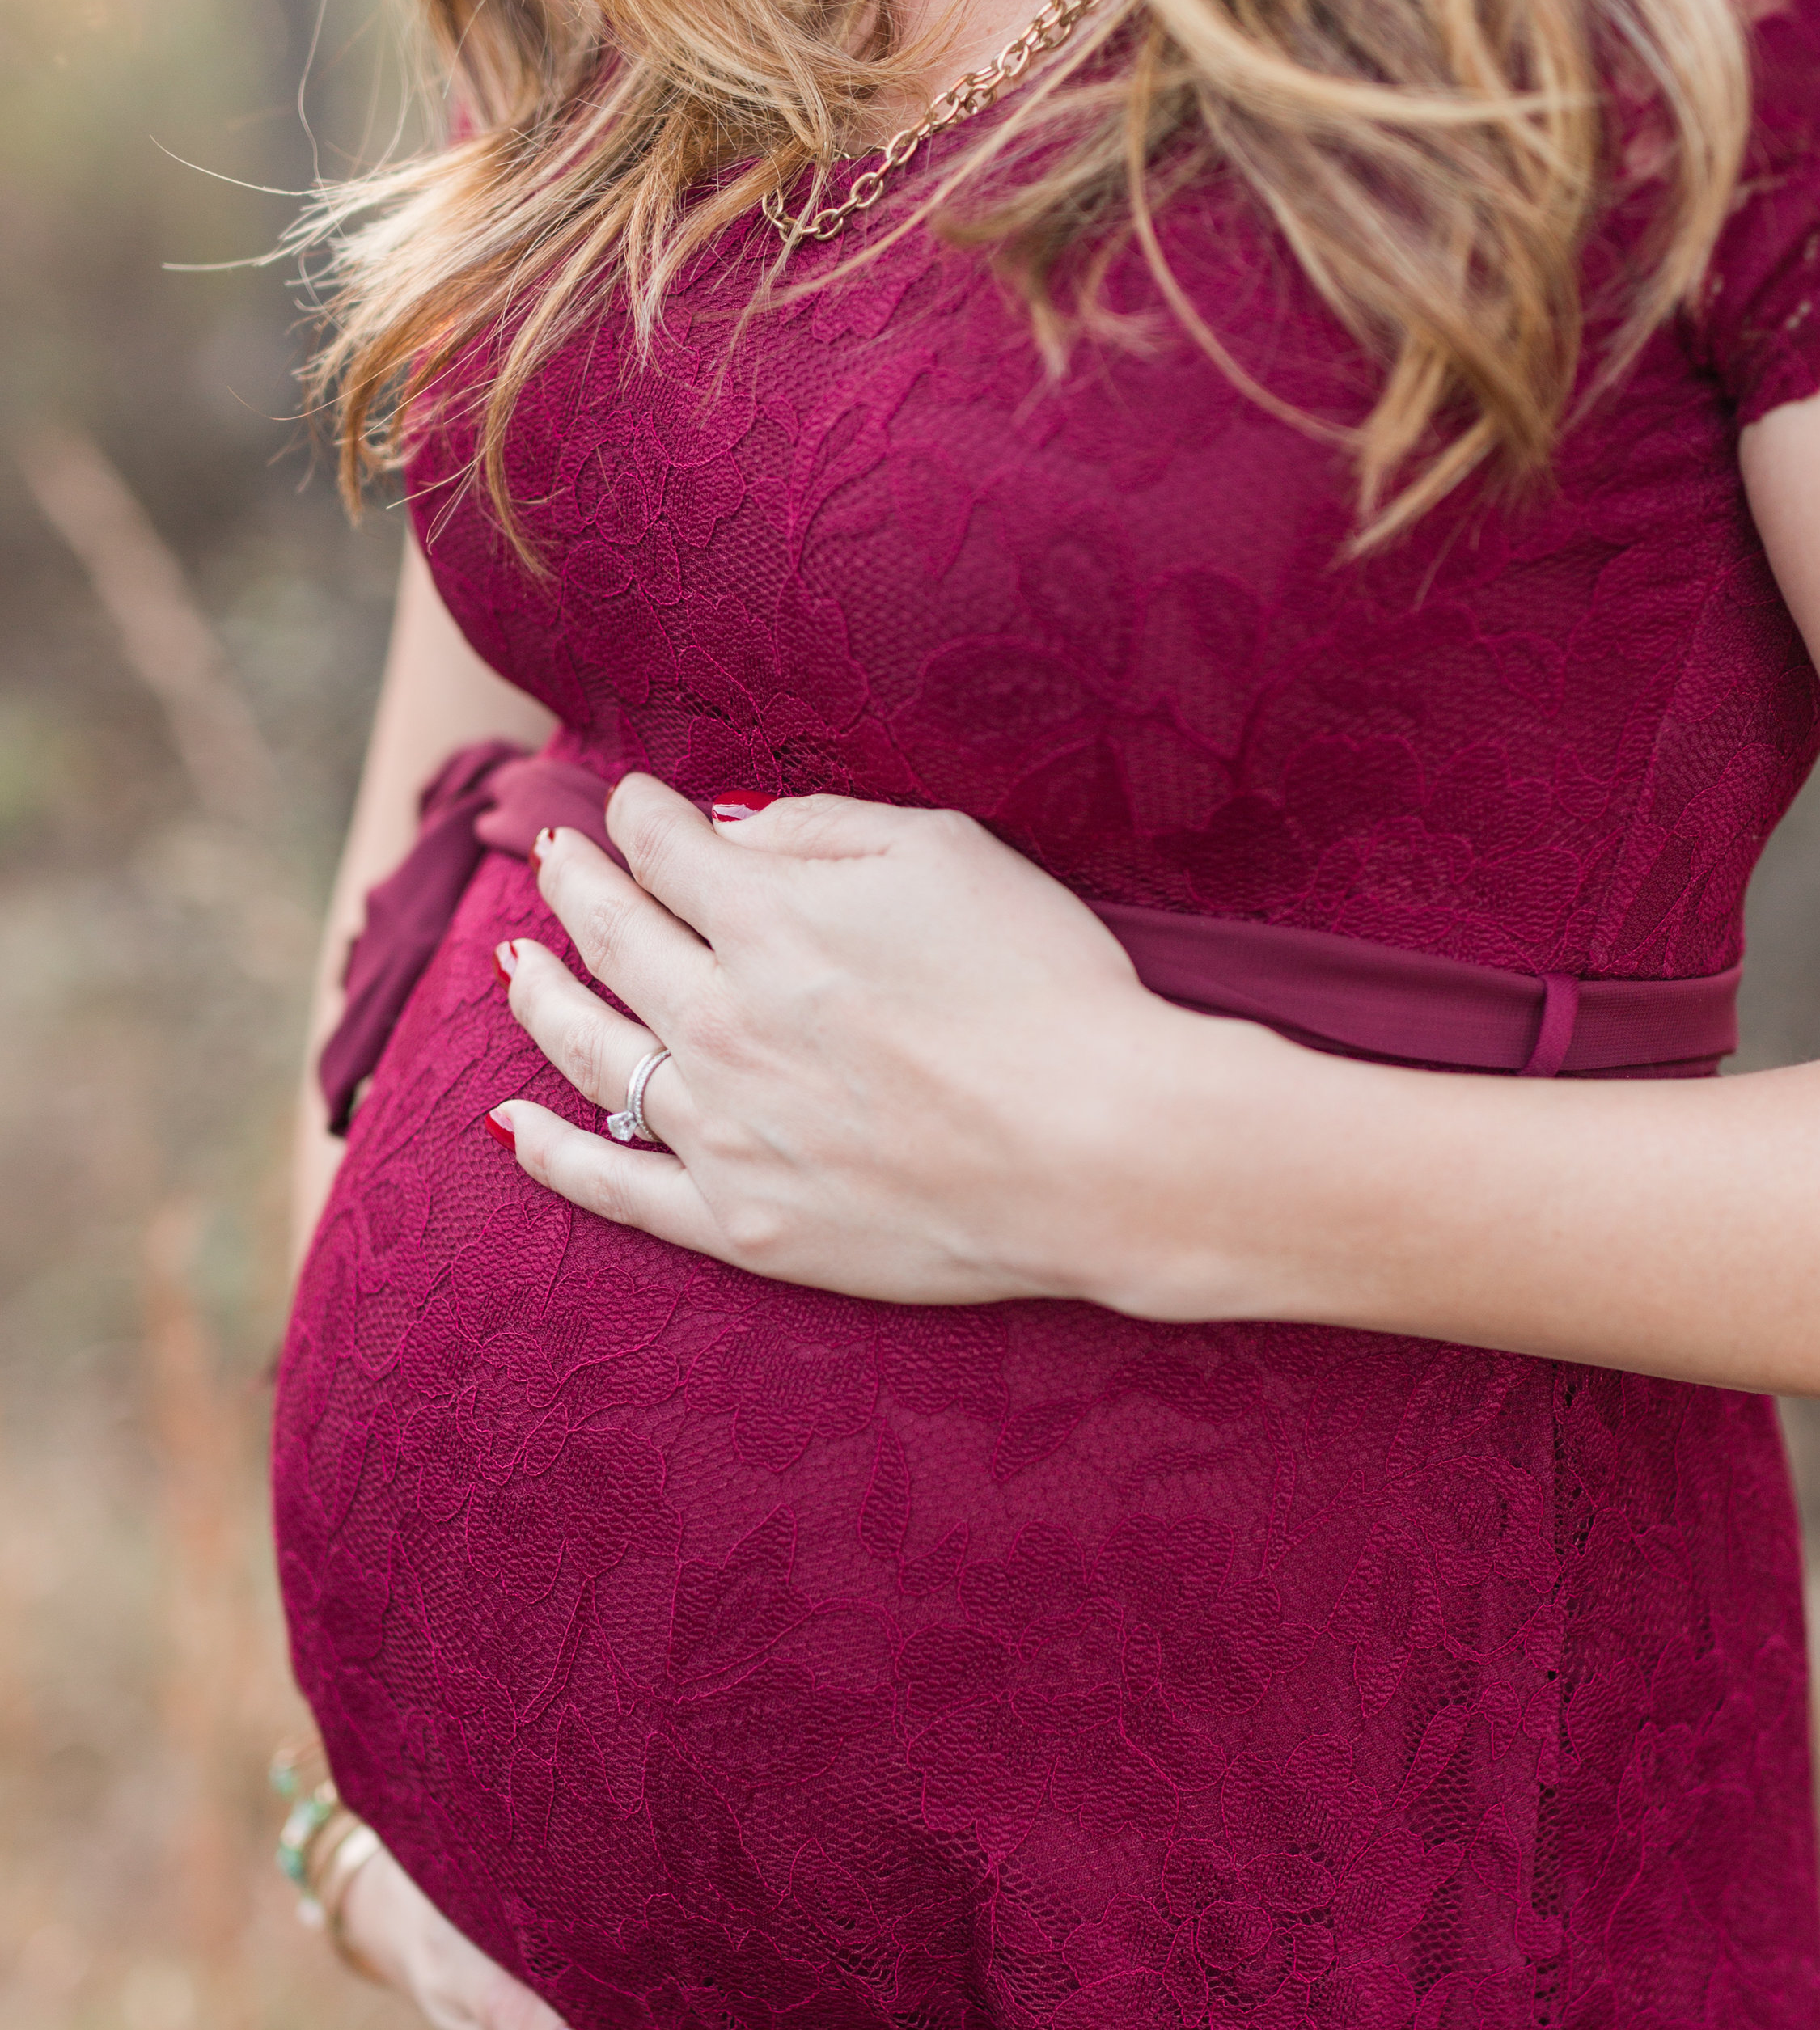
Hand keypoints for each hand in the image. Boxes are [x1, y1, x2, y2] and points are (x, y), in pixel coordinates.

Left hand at [487, 783, 1192, 1310]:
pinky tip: (508, 1125)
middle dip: (578, 887)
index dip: (642, 816)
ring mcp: (722, 1129)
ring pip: (591, 1052)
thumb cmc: (1045, 989)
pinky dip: (551, 1152)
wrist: (1100, 1150)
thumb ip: (823, 830)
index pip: (663, 848)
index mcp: (765, 918)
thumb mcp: (948, 854)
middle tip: (556, 863)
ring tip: (516, 968)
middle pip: (611, 938)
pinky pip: (615, 1184)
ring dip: (542, 999)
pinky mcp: (743, 1222)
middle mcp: (720, 1019)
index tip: (638, 808)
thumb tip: (726, 830)